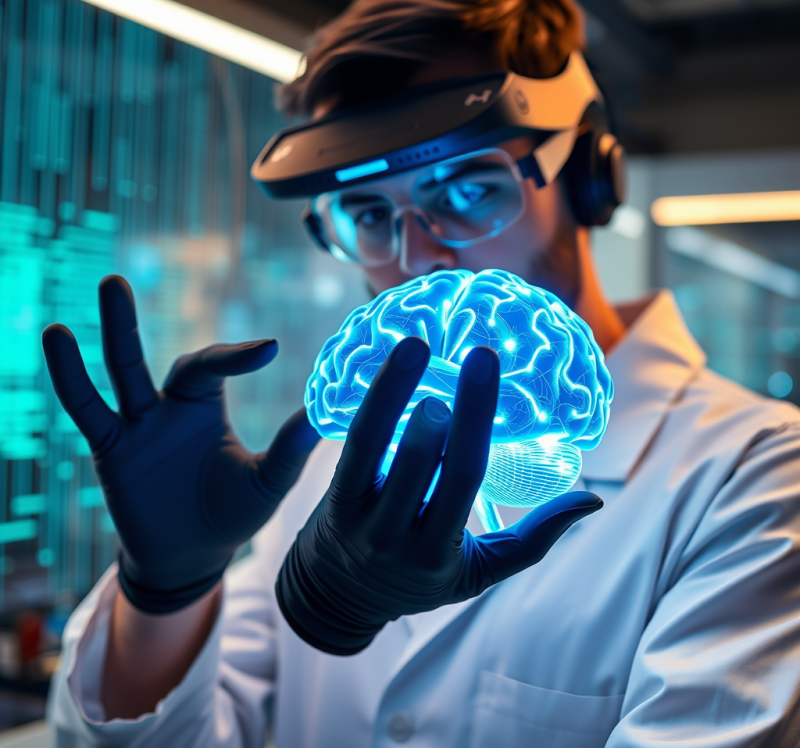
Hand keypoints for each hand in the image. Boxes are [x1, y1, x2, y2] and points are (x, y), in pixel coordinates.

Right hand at [42, 275, 318, 613]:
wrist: (192, 558)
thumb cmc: (232, 515)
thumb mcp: (267, 481)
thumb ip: (290, 449)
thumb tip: (322, 416)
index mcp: (205, 407)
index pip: (213, 365)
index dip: (237, 354)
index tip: (271, 348)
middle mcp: (168, 407)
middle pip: (155, 355)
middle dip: (136, 320)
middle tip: (119, 278)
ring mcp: (137, 427)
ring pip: (122, 371)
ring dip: (114, 330)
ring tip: (108, 285)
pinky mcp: (112, 450)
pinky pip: (89, 410)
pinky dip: (72, 377)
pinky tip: (57, 336)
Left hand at [276, 337, 602, 654]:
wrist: (338, 598)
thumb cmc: (420, 577)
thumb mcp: (480, 572)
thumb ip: (534, 539)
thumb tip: (593, 500)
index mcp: (437, 551)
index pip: (463, 477)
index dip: (476, 419)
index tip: (487, 363)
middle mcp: (393, 536)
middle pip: (417, 462)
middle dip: (437, 410)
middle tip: (459, 357)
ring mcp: (355, 516)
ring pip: (369, 447)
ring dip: (391, 393)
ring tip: (414, 346)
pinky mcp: (330, 496)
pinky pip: (348, 446)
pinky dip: (366, 405)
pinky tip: (380, 370)